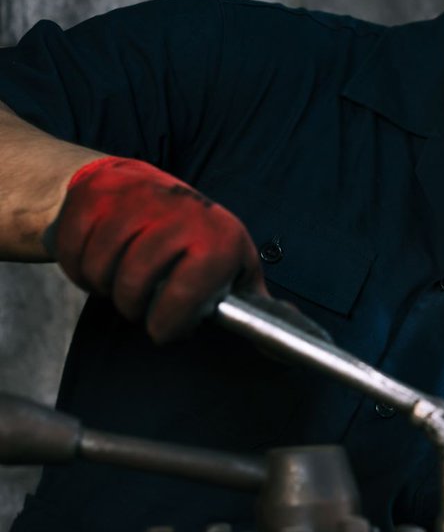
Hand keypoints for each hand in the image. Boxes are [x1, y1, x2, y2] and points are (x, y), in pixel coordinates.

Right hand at [47, 156, 266, 342]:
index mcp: (218, 238)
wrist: (142, 185)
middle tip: (137, 309)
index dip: (169, 320)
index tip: (161, 331)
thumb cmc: (195, 237)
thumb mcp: (233, 265)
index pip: (189, 289)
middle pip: (136, 280)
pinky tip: (93, 268)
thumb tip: (282, 346)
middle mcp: (179, 213)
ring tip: (118, 287)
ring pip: (101, 265)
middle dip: (132, 307)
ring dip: (102, 287)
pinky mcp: (95, 195)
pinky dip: (76, 268)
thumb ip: (251, 305)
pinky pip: (73, 247)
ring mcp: (134, 200)